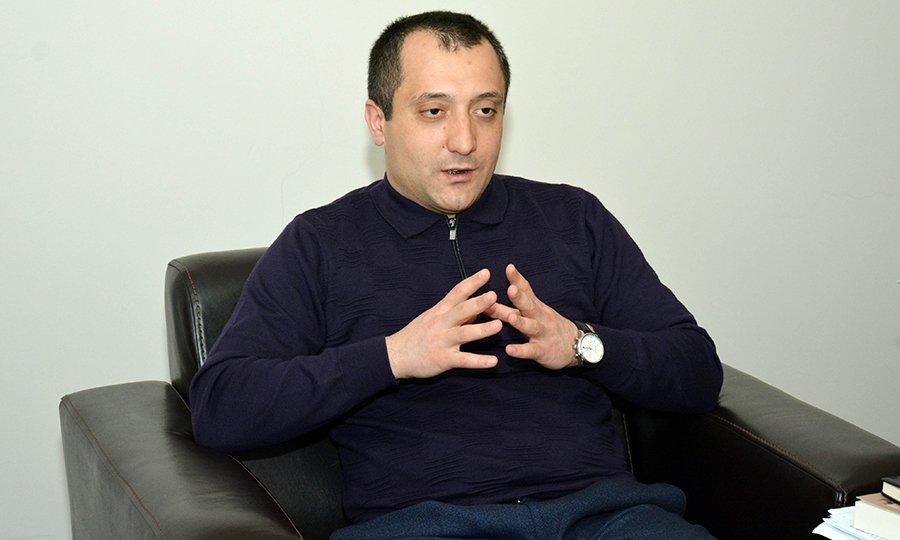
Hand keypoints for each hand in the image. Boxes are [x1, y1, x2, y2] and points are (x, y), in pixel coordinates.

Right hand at [386, 268, 503, 378]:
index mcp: (440, 311)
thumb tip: (476, 306)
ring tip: (499, 326)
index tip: (486, 272)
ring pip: (464, 334)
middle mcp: (441, 324)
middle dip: (478, 302)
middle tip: (494, 295)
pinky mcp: (443, 359)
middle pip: (461, 310)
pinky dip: (478, 362)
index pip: (457, 293)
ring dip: (482, 330)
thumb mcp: (433, 318)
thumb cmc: (416, 335)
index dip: (472, 282)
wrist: (395, 355)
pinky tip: (494, 362)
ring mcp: (442, 341)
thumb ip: (455, 312)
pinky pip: (463, 360)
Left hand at [495, 264, 579, 369]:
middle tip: (511, 289)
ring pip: (531, 327)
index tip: (509, 267)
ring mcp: (541, 333)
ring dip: (520, 322)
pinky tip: (509, 350)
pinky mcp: (542, 350)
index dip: (518, 279)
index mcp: (535, 306)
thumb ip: (510, 306)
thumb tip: (487, 299)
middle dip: (520, 297)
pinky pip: (530, 350)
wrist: (575, 345)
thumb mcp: (533, 312)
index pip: (527, 290)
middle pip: (529, 305)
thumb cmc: (547, 326)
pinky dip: (520, 350)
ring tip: (510, 318)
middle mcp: (539, 317)